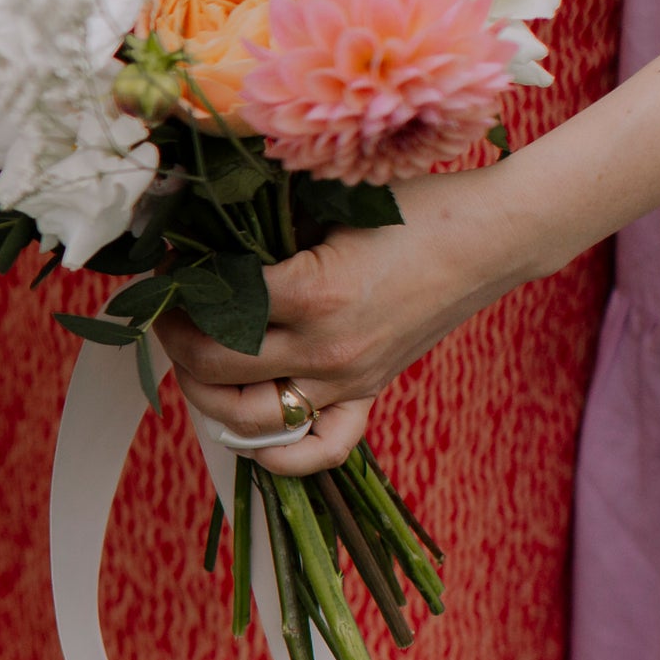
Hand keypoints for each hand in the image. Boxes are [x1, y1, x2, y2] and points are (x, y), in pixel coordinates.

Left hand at [156, 168, 532, 475]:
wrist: (491, 236)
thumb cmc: (412, 206)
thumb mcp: (327, 203)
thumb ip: (265, 230)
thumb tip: (198, 241)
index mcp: (312, 291)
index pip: (212, 306)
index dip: (177, 286)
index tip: (168, 267)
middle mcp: (326, 348)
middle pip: (215, 367)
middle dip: (176, 340)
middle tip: (168, 312)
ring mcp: (348, 378)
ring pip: (248, 418)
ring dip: (205, 395)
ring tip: (194, 359)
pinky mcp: (369, 392)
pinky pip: (321, 449)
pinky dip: (278, 455)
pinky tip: (248, 434)